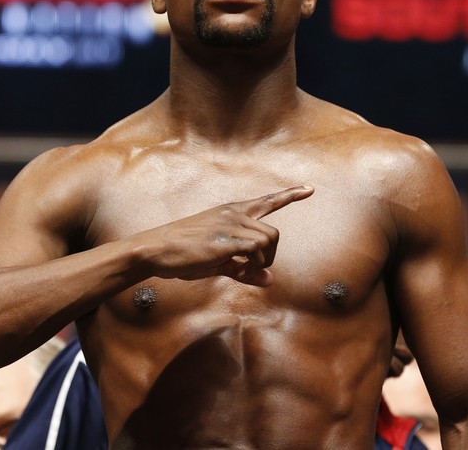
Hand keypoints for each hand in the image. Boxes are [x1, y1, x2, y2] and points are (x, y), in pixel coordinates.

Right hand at [138, 186, 313, 286]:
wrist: (157, 249)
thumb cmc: (185, 253)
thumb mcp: (219, 260)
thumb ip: (246, 269)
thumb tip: (271, 280)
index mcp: (232, 212)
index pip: (267, 201)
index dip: (290, 195)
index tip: (310, 189)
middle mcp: (234, 213)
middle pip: (274, 234)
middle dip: (270, 257)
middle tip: (249, 270)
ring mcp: (229, 224)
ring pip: (268, 241)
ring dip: (261, 261)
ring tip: (239, 270)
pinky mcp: (225, 239)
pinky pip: (255, 250)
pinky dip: (251, 266)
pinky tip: (234, 271)